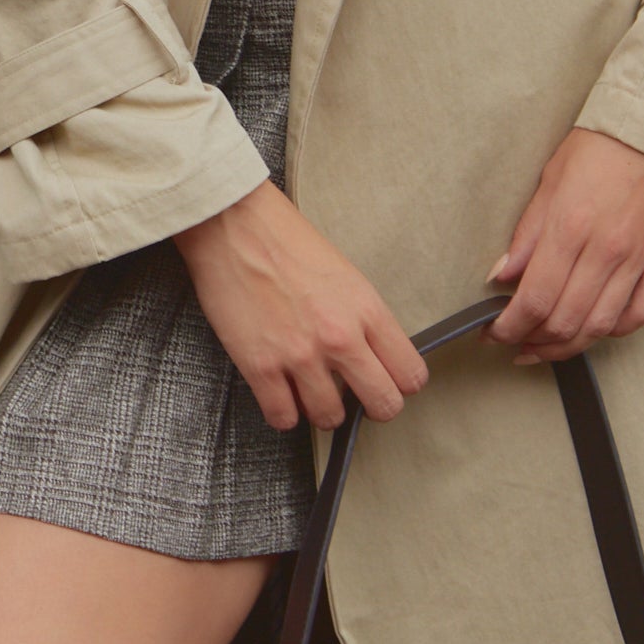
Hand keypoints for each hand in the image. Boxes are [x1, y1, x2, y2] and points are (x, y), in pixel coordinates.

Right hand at [176, 181, 428, 430]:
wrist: (233, 225)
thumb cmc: (283, 240)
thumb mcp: (343, 274)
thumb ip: (361, 318)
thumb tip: (368, 356)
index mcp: (366, 309)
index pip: (410, 374)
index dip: (400, 385)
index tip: (387, 383)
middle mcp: (340, 338)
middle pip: (383, 405)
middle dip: (372, 407)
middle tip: (356, 397)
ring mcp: (300, 355)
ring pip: (330, 418)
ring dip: (321, 409)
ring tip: (309, 389)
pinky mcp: (260, 366)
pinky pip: (283, 418)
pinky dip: (282, 411)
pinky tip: (279, 391)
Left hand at [488, 129, 643, 364]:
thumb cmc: (602, 146)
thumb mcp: (549, 179)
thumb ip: (527, 233)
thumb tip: (502, 275)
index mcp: (570, 227)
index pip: (535, 298)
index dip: (509, 327)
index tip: (494, 333)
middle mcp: (605, 251)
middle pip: (565, 321)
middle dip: (532, 341)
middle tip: (513, 342)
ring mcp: (638, 261)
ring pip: (600, 327)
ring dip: (567, 346)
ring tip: (544, 346)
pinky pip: (640, 315)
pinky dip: (614, 331)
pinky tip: (593, 330)